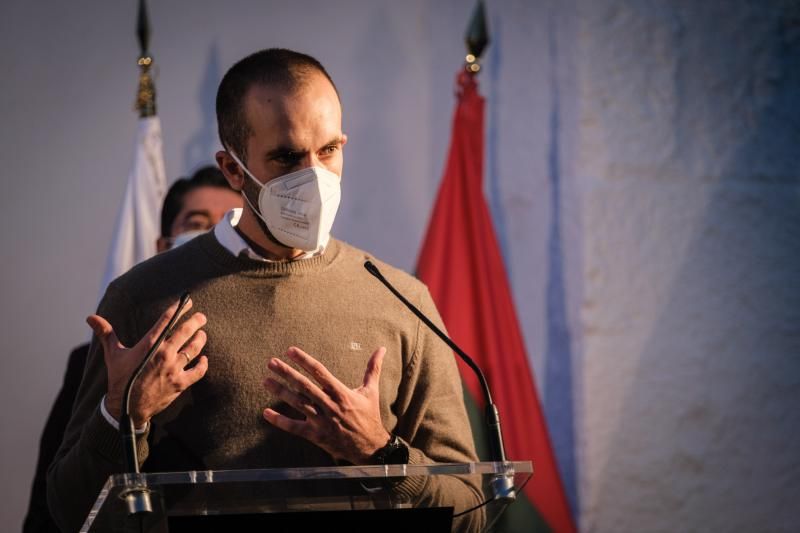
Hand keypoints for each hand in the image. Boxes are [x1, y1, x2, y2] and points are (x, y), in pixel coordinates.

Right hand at [87, 298, 208, 426]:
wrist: (125, 408)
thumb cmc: (120, 379)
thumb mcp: (113, 354)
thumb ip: (106, 333)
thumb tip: (90, 317)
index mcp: (149, 344)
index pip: (167, 320)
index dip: (179, 308)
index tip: (187, 301)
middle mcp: (164, 354)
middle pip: (185, 331)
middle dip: (196, 321)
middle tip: (201, 317)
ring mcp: (173, 369)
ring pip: (194, 349)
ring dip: (200, 339)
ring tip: (202, 334)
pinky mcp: (180, 383)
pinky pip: (198, 371)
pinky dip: (203, 364)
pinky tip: (204, 359)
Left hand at [263, 346, 389, 463]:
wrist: (371, 447)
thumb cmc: (369, 416)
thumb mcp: (371, 391)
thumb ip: (373, 368)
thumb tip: (381, 349)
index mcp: (342, 393)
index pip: (320, 372)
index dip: (304, 361)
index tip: (290, 351)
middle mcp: (330, 405)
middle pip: (304, 386)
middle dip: (287, 373)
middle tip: (271, 362)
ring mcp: (322, 421)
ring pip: (298, 403)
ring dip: (280, 392)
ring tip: (266, 381)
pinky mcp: (316, 436)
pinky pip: (295, 428)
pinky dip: (280, 421)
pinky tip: (266, 413)